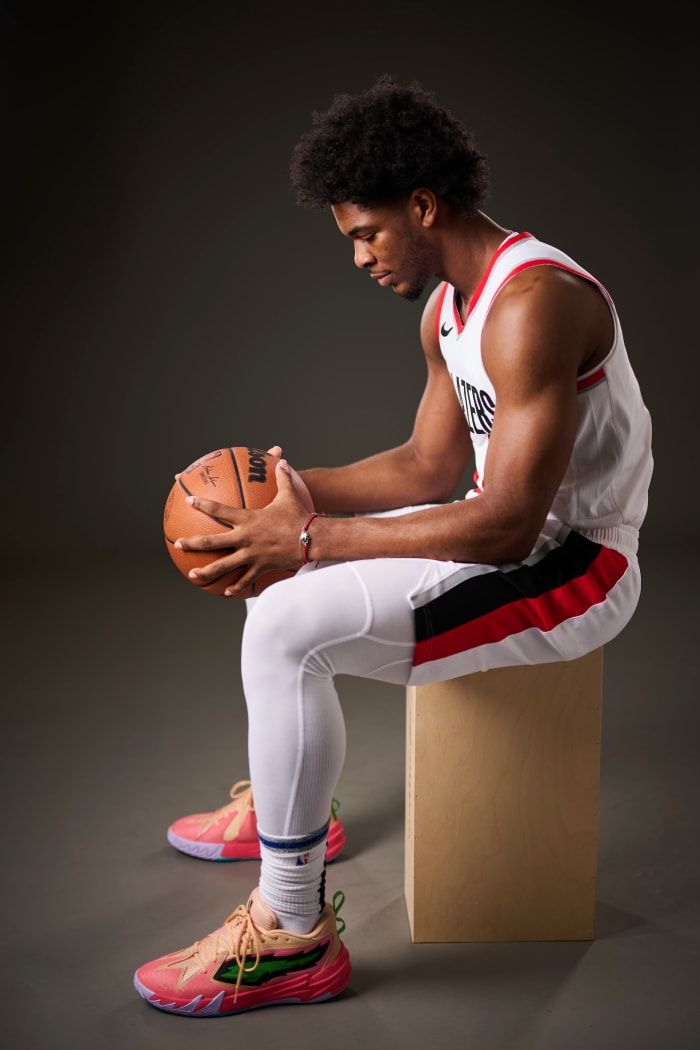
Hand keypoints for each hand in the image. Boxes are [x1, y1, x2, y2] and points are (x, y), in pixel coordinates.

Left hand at [173, 451, 311, 595]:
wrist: (312, 539)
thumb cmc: (299, 515)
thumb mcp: (288, 495)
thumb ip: (282, 478)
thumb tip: (282, 460)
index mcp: (247, 519)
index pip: (219, 510)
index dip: (201, 504)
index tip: (188, 501)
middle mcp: (245, 538)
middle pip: (212, 542)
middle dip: (192, 543)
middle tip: (178, 544)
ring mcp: (251, 555)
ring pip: (223, 566)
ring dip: (206, 571)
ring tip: (192, 575)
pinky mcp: (260, 567)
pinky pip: (245, 579)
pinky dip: (234, 587)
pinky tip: (225, 593)